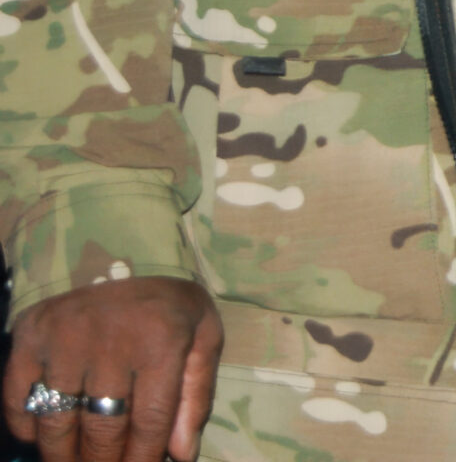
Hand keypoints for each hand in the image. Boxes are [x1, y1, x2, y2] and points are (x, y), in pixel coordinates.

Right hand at [4, 277, 222, 461]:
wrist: (119, 250)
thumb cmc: (166, 303)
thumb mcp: (202, 335)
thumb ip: (195, 395)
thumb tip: (181, 454)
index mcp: (161, 341)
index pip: (149, 422)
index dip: (142, 459)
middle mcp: (110, 342)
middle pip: (102, 429)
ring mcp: (64, 341)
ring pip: (58, 422)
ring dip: (63, 455)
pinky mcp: (28, 339)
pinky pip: (19, 400)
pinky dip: (27, 427)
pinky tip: (42, 438)